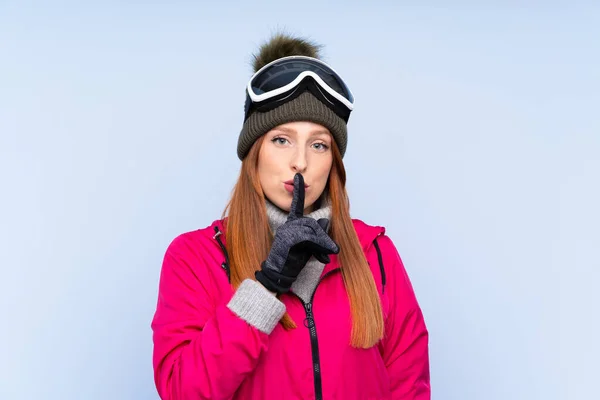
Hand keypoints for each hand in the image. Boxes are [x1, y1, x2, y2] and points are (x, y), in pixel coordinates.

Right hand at [255, 173, 339, 293]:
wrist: (279, 275)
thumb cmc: (292, 262)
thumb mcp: (310, 247)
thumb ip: (317, 234)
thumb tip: (325, 219)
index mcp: (292, 224)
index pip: (297, 205)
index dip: (299, 190)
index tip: (299, 176)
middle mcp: (288, 225)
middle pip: (312, 223)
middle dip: (323, 237)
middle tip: (331, 250)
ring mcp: (286, 231)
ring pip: (311, 230)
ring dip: (322, 243)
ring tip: (326, 255)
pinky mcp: (287, 239)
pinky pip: (307, 237)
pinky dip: (318, 245)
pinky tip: (323, 255)